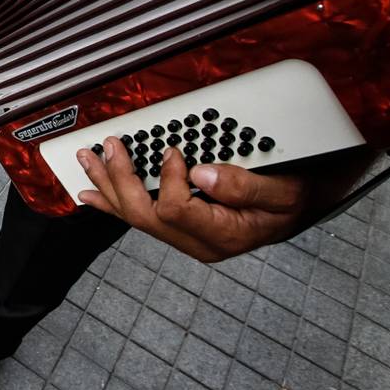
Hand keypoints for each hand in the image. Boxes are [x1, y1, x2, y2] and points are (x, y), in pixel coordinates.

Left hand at [74, 141, 373, 262]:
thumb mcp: (283, 191)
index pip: (176, 210)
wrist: (301, 210)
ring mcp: (187, 237)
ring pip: (136, 217)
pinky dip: (114, 202)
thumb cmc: (294, 199)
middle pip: (145, 215)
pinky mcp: (181, 227)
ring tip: (88, 161)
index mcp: (222, 236)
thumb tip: (201, 174)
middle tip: (107, 147)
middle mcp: (198, 241)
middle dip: (120, 180)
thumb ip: (245, 185)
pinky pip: (140, 217)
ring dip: (108, 186)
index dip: (168, 178)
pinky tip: (92, 195)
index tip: (173, 151)